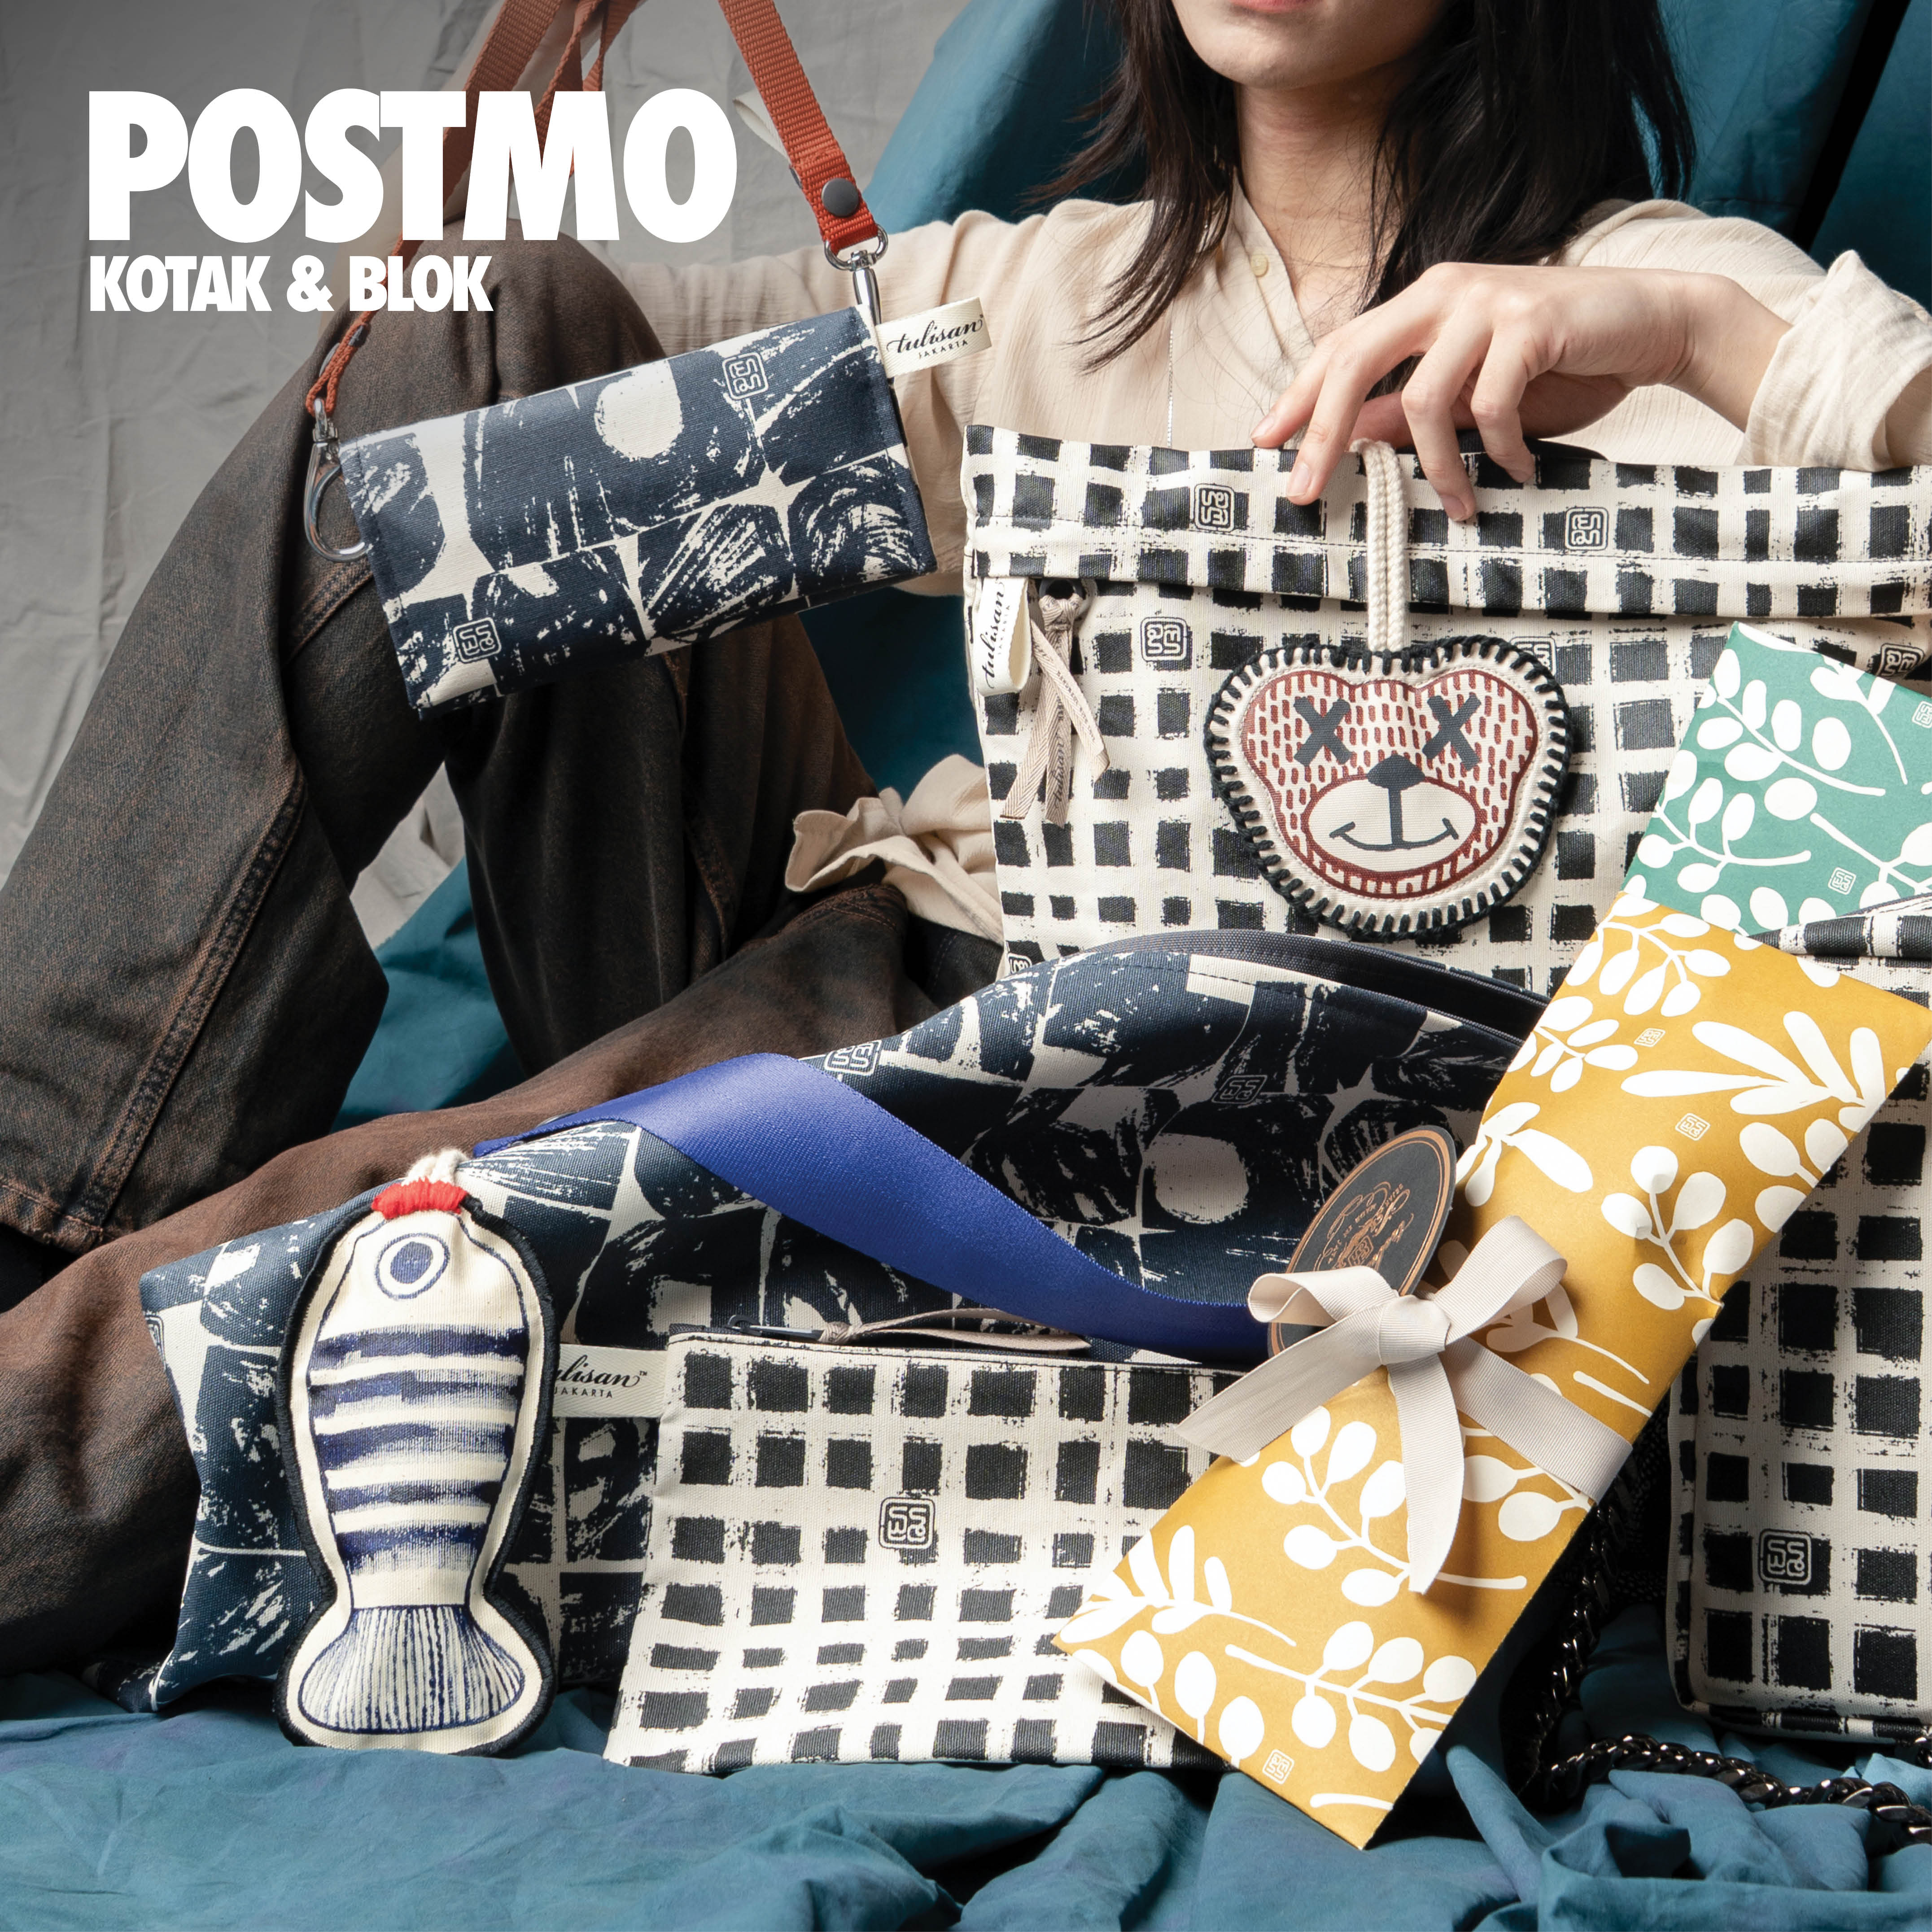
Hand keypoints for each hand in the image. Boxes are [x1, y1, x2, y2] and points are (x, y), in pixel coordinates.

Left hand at [1251, 263, 1789, 518]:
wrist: (1649, 325)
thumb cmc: (1557, 363)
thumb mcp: (1471, 396)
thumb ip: (1410, 411)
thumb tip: (1345, 441)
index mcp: (1422, 303)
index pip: (1339, 349)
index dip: (1297, 397)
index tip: (1263, 445)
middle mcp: (1444, 290)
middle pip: (1354, 361)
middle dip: (1322, 433)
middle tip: (1307, 493)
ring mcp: (1487, 300)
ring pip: (1423, 398)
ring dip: (1436, 467)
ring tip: (1462, 505)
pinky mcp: (1533, 321)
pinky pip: (1491, 403)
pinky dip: (1499, 449)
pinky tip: (1518, 468)